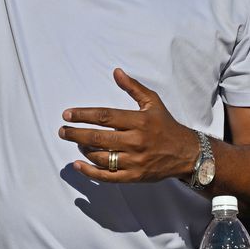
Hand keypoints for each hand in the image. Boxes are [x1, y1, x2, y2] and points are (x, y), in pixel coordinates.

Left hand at [58, 68, 198, 182]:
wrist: (187, 153)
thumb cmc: (166, 125)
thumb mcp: (153, 102)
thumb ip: (133, 87)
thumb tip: (116, 71)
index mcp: (139, 121)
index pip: (105, 116)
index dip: (83, 115)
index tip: (67, 114)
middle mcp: (136, 141)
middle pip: (98, 138)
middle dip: (76, 134)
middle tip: (62, 131)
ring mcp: (135, 161)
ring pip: (101, 157)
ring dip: (83, 150)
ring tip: (75, 143)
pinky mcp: (134, 176)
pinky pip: (108, 177)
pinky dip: (90, 172)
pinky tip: (78, 165)